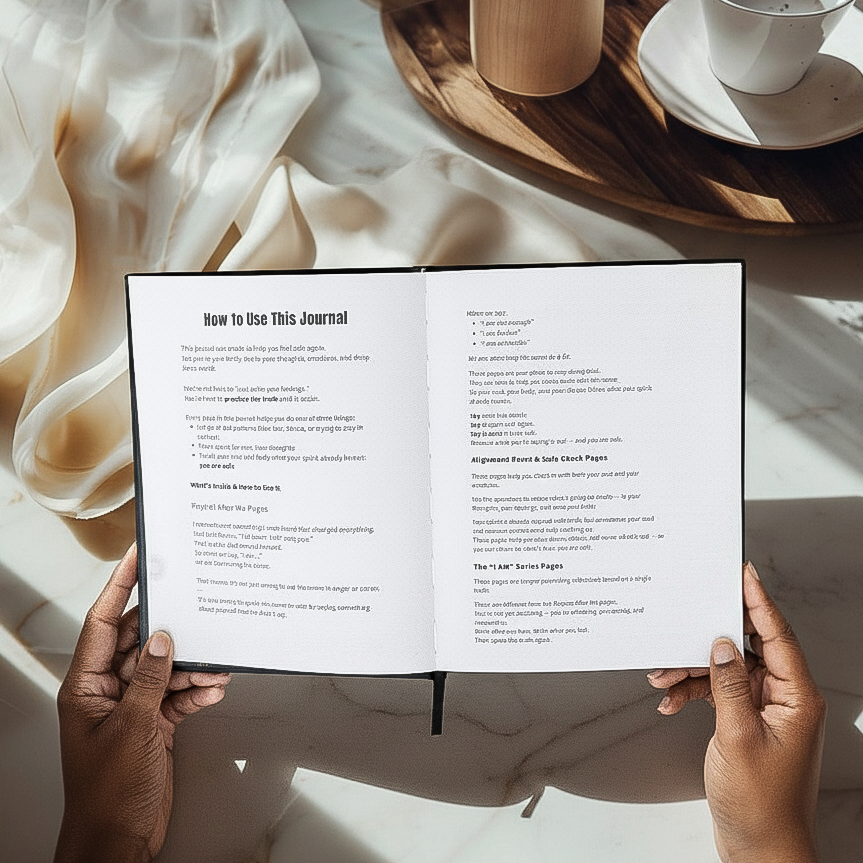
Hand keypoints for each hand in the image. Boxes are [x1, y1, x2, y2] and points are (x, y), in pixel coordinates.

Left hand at [55, 544, 230, 862]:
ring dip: (191, 666)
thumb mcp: (133, 726)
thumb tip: (164, 639)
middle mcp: (107, 690)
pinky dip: (196, 690)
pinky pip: (177, 694)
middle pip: (141, 642)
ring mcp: (132, 706)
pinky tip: (212, 688)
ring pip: (165, 668)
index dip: (119, 586)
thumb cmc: (106, 792)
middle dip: (171, 631)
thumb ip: (151, 678)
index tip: (136, 557)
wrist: (118, 839)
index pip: (103, 622)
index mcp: (86, 685)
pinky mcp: (153, 723)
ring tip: (215, 664)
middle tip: (196, 609)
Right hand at [648, 562, 825, 862]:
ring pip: (725, 669)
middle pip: (745, 648)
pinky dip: (693, 692)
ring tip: (663, 677)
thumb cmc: (761, 802)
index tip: (742, 572)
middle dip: (708, 639)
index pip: (777, 635)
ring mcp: (765, 710)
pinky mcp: (746, 721)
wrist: (759, 846)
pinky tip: (672, 701)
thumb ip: (728, 684)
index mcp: (796, 697)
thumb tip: (720, 645)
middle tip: (684, 619)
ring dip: (692, 671)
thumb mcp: (738, 736)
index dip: (759, 600)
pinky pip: (717, 691)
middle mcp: (784, 698)